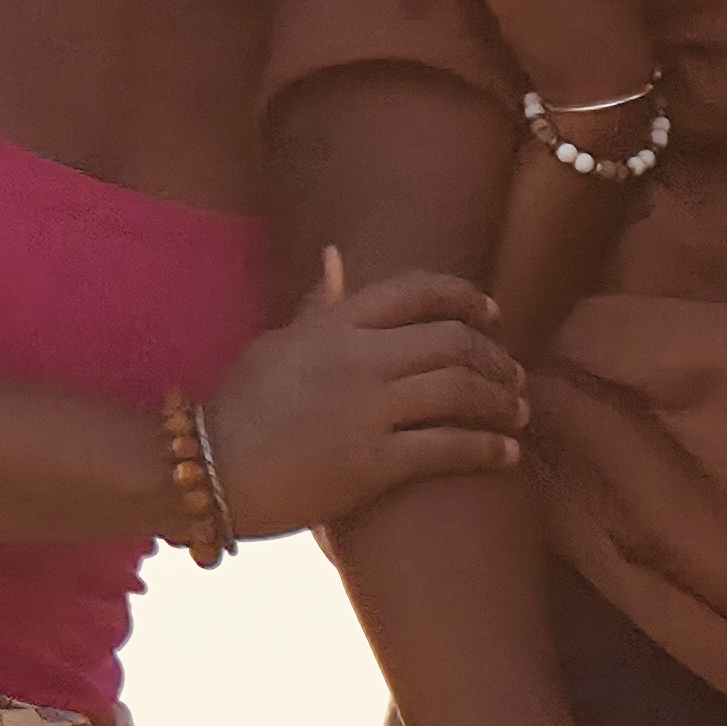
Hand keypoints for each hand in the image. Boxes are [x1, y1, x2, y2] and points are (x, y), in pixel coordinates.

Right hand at [204, 243, 528, 529]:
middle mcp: (358, 357)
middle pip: (453, 341)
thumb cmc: (239, 407)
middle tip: (515, 374)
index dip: (466, 298)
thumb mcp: (276, 342)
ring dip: (503, 400)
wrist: (206, 469)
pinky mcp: (373, 461)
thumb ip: (318, 305)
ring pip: (461, 390)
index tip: (492, 314)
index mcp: (336, 324)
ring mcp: (367, 408)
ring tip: (520, 412)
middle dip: (496, 357)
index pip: (419, 292)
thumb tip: (338, 256)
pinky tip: (508, 453)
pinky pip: (449, 446)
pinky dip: (489, 447)